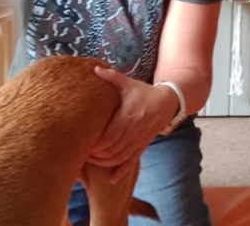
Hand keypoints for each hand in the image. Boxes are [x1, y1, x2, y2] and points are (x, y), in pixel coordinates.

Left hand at [88, 66, 178, 182]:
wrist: (166, 102)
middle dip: (97, 154)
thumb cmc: (143, 92)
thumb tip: (94, 68)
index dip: (96, 144)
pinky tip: (111, 180)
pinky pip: (131, 162)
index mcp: (127, 116)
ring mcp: (139, 140)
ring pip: (120, 158)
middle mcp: (133, 131)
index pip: (109, 136)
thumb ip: (111, 77)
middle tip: (82, 153)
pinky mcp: (142, 146)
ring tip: (91, 162)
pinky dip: (121, 172)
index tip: (84, 143)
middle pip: (112, 150)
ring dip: (105, 163)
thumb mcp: (128, 83)